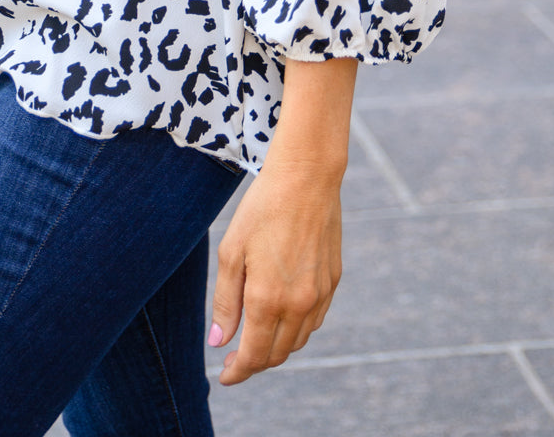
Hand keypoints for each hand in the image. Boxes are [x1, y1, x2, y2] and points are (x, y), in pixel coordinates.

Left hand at [209, 153, 343, 383]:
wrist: (306, 178)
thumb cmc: (262, 209)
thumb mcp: (232, 252)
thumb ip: (226, 302)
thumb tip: (219, 342)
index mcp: (268, 299)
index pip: (254, 356)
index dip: (238, 372)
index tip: (225, 376)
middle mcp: (298, 304)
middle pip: (277, 354)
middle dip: (255, 363)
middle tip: (235, 358)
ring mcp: (319, 294)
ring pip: (298, 341)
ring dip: (277, 348)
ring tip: (256, 338)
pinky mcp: (333, 281)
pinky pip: (315, 320)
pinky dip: (297, 329)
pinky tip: (282, 316)